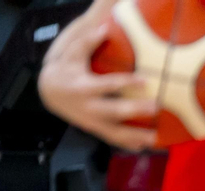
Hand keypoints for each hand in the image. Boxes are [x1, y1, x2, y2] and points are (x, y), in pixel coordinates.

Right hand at [37, 16, 158, 150]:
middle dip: (135, 110)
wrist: (48, 92)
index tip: (146, 80)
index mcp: (83, 86)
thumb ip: (88, 42)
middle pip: (114, 111)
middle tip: (156, 107)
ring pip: (114, 132)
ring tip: (155, 138)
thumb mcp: (72, 54)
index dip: (127, 83)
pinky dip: (127, 144)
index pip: (108, 84)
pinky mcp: (94, 129)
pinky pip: (112, 139)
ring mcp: (91, 121)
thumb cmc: (65, 69)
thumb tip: (104, 29)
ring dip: (135, 136)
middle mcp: (88, 106)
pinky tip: (144, 147)